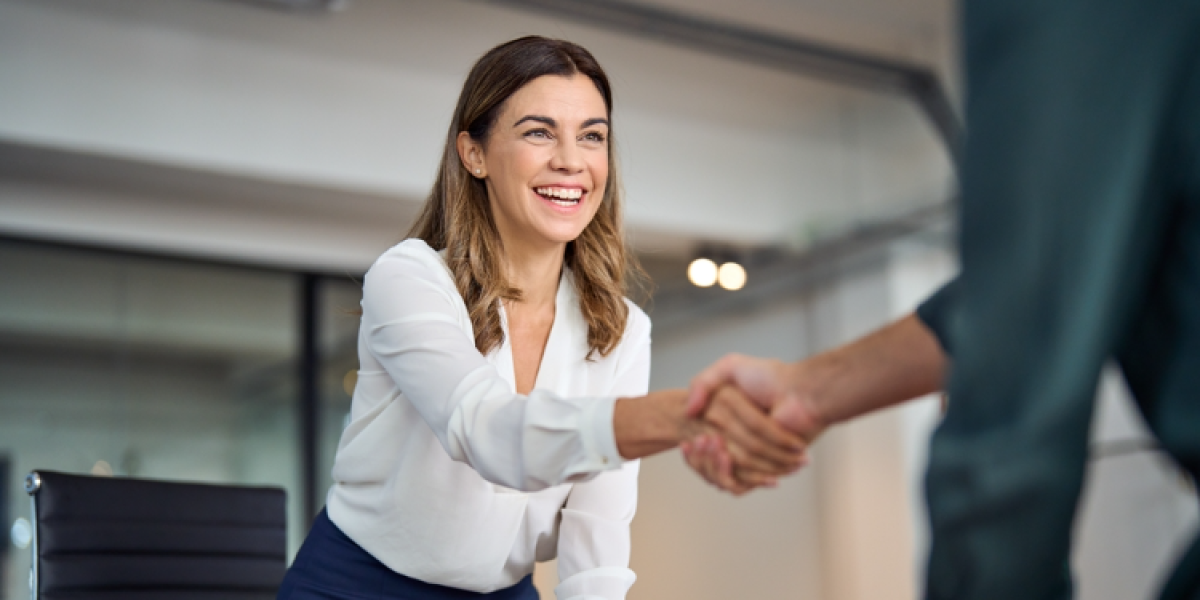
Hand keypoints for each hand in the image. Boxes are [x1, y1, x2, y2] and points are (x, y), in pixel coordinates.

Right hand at [682, 355, 827, 493]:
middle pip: (708, 464)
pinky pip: (740, 483)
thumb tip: (688, 411)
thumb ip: (702, 383)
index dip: (692, 451)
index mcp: (727, 424)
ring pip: (720, 475)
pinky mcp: (764, 469)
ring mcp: (751, 457)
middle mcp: (738, 442)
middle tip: (702, 440)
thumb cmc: (770, 377)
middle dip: (701, 458)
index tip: (689, 441)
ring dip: (712, 465)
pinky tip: (725, 456)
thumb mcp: (730, 367)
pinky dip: (728, 475)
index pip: (700, 447)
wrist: (800, 393)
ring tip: (715, 445)